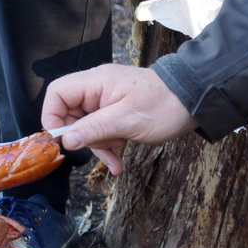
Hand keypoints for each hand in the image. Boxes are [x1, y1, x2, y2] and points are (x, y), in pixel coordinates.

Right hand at [41, 64, 196, 174]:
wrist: (196, 102)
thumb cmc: (164, 105)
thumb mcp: (126, 121)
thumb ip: (92, 129)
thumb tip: (65, 141)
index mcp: (95, 83)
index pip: (57, 93)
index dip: (51, 115)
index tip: (61, 139)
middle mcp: (96, 90)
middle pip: (69, 114)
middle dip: (82, 136)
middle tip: (98, 146)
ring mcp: (105, 102)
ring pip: (86, 127)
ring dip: (99, 145)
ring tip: (117, 154)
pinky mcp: (115, 114)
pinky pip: (101, 132)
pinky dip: (108, 147)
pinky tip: (118, 164)